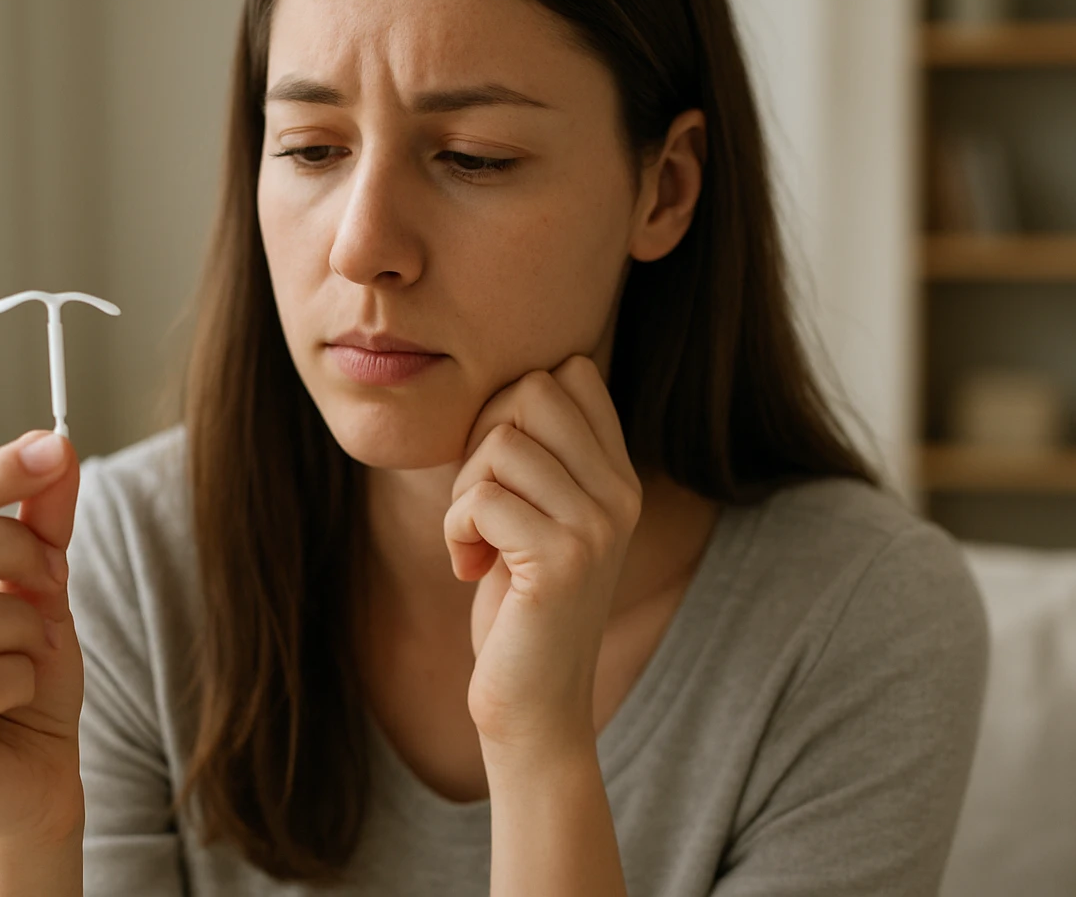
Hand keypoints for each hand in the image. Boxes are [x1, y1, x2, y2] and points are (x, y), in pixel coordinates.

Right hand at [0, 430, 85, 844]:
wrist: (40, 772)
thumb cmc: (27, 673)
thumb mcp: (43, 584)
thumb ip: (42, 518)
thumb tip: (55, 444)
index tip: (55, 450)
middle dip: (12, 551)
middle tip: (55, 578)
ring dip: (24, 624)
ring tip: (37, 646)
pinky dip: (22, 677)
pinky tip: (22, 692)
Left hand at [445, 355, 643, 756]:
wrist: (534, 704)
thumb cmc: (519, 606)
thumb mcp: (540, 516)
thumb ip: (540, 454)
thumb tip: (510, 382)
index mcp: (618, 474)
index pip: (571, 372)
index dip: (511, 406)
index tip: (501, 468)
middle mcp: (619, 493)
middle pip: (531, 391)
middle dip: (482, 439)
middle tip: (481, 503)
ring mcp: (596, 526)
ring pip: (499, 445)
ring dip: (463, 494)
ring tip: (476, 541)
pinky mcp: (561, 561)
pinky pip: (481, 499)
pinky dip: (455, 529)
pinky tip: (469, 567)